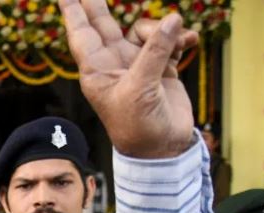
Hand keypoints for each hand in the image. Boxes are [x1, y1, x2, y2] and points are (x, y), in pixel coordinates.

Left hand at [58, 0, 198, 157]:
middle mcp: (113, 65)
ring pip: (144, 31)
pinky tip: (190, 41)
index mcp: (96, 71)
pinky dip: (180, 38)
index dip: (74, 13)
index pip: (81, 35)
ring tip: (178, 39)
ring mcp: (136, 65)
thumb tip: (173, 20)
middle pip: (104, 26)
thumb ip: (154, 52)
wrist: (162, 148)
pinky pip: (168, 42)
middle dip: (98, 6)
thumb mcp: (140, 88)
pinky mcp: (159, 68)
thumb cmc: (138, 125)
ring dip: (161, 30)